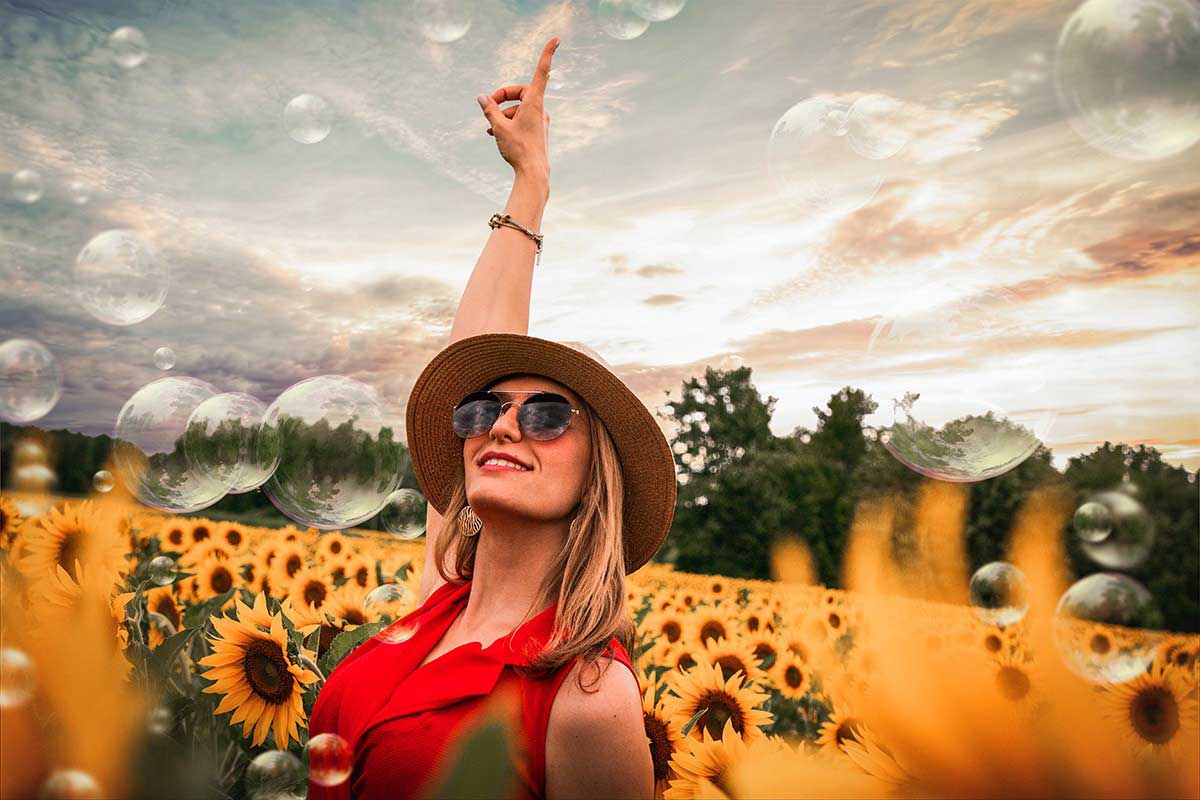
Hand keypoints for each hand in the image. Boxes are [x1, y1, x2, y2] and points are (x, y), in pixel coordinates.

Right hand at [477, 37, 558, 179]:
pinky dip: (509, 121)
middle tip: (489, 105)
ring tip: (490, 127)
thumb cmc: (518, 149)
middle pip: (520, 92)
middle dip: (503, 97)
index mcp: (534, 103)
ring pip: (518, 108)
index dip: (548, 54)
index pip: (542, 72)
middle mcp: (540, 109)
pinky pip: (521, 119)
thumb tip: (482, 97)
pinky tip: (494, 132)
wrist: (534, 174)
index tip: (557, 39)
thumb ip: (490, 110)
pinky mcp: (538, 131)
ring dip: (503, 113)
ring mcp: (540, 121)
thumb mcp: (499, 127)